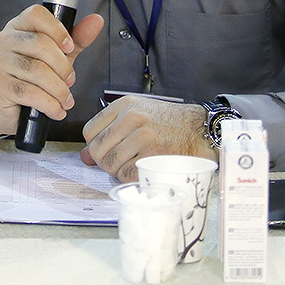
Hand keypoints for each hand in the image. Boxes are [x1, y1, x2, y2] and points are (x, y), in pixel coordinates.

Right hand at [0, 5, 103, 136]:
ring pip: (38, 71)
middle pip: (41, 44)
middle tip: (70, 80)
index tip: (69, 47)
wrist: (5, 109)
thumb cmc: (30, 79)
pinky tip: (55, 110)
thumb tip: (96, 21)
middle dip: (63, 66)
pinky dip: (50, 105)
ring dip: (59, 89)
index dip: (57, 30)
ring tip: (64, 99)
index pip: (36, 14)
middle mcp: (4, 41)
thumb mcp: (56, 56)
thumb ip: (75, 39)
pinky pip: (31, 93)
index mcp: (17, 27)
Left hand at [80, 97, 215, 181]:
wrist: (200, 129)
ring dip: (116, 171)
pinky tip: (139, 171)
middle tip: (117, 163)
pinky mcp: (154, 154)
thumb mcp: (137, 116)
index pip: (90, 131)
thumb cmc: (168, 123)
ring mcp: (144, 136)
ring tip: (129, 166)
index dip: (94, 145)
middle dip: (103, 161)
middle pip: (97, 149)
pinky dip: (128, 178)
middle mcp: (132, 118)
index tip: (105, 150)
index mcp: (125, 106)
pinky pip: (126, 174)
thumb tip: (84, 156)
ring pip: (110, 163)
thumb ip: (110, 132)